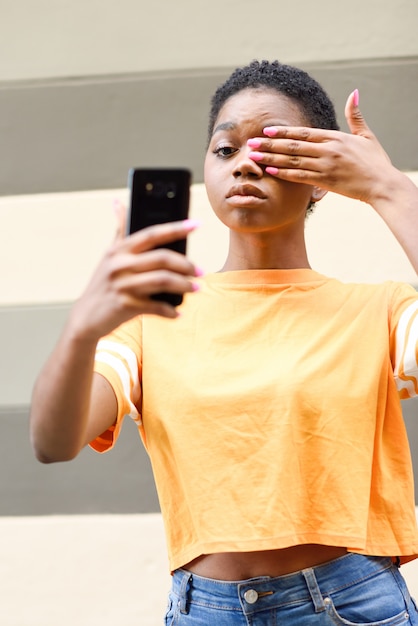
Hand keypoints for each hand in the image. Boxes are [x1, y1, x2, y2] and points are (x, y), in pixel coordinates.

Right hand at [69, 204, 200, 339]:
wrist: (86, 317)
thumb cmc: (103, 284)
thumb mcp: (108, 256)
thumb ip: (119, 230)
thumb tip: (117, 203)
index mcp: (119, 250)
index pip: (152, 234)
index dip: (175, 228)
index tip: (196, 225)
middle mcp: (120, 265)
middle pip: (162, 258)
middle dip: (186, 264)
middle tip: (200, 271)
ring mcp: (122, 285)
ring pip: (163, 281)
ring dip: (184, 285)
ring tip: (196, 288)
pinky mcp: (125, 306)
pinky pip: (156, 306)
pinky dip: (170, 310)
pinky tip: (178, 312)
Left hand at [247, 90, 395, 204]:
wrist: (382, 184)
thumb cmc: (375, 162)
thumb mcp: (366, 136)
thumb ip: (356, 116)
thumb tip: (354, 93)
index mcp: (335, 137)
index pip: (303, 133)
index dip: (283, 132)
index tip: (266, 131)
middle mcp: (328, 150)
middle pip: (292, 146)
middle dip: (269, 145)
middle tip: (250, 143)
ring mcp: (325, 166)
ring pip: (292, 160)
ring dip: (271, 158)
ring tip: (254, 157)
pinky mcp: (325, 181)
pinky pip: (300, 176)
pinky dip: (284, 174)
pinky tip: (270, 171)